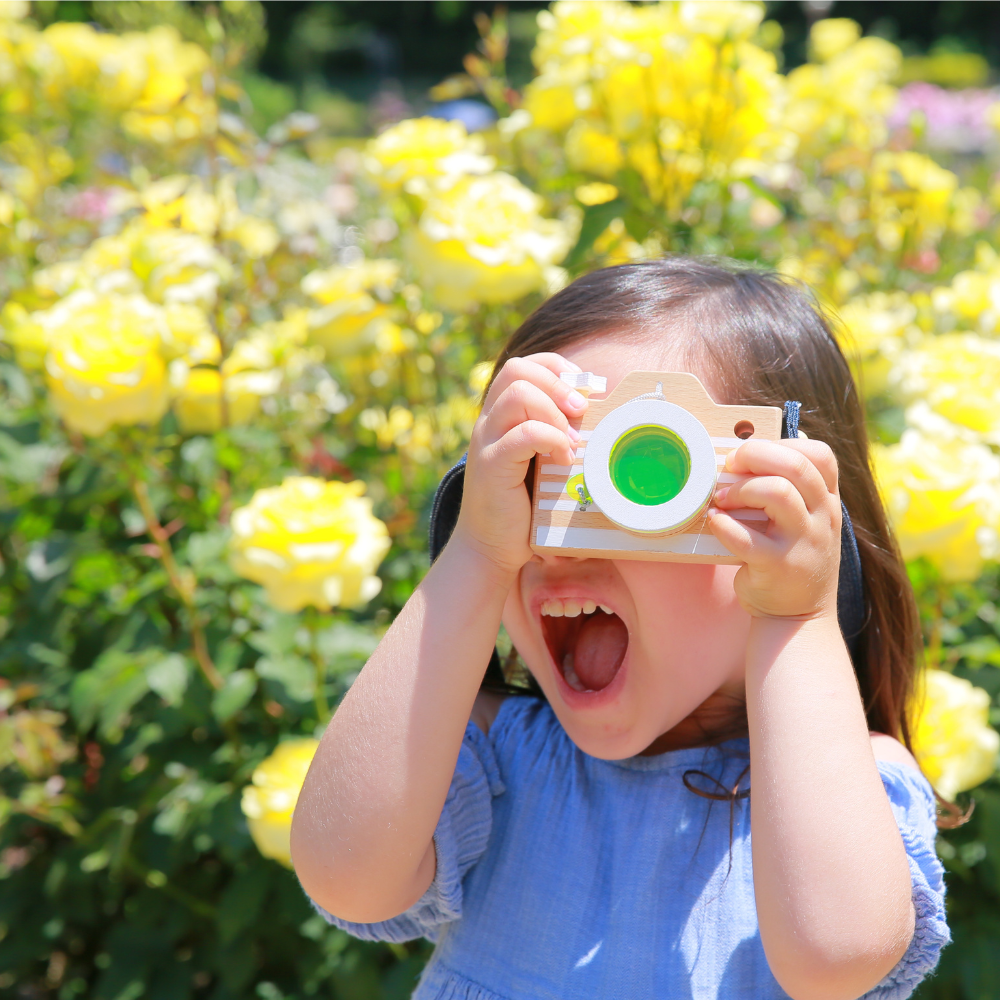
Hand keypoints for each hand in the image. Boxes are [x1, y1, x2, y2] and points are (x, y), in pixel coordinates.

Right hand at [450, 354, 587, 578]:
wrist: (491, 548)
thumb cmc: (523, 506)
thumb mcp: (541, 461)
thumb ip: (557, 434)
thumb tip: (600, 414)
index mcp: (500, 414)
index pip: (524, 364)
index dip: (557, 368)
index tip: (584, 392)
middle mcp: (489, 421)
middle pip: (517, 369)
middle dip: (558, 384)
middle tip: (581, 412)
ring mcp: (486, 441)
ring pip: (519, 395)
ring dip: (555, 414)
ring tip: (572, 442)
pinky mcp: (491, 465)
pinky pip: (523, 434)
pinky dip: (551, 441)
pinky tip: (564, 461)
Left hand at [707, 439, 840, 619]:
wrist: (798, 618)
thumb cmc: (791, 558)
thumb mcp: (805, 522)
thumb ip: (790, 490)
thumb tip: (747, 450)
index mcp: (827, 501)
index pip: (820, 455)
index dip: (782, 445)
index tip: (752, 455)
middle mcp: (821, 518)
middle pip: (796, 465)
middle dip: (754, 456)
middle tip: (729, 466)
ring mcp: (803, 543)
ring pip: (776, 493)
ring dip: (739, 490)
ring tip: (720, 500)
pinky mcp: (778, 567)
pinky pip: (746, 537)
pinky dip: (723, 525)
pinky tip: (715, 523)